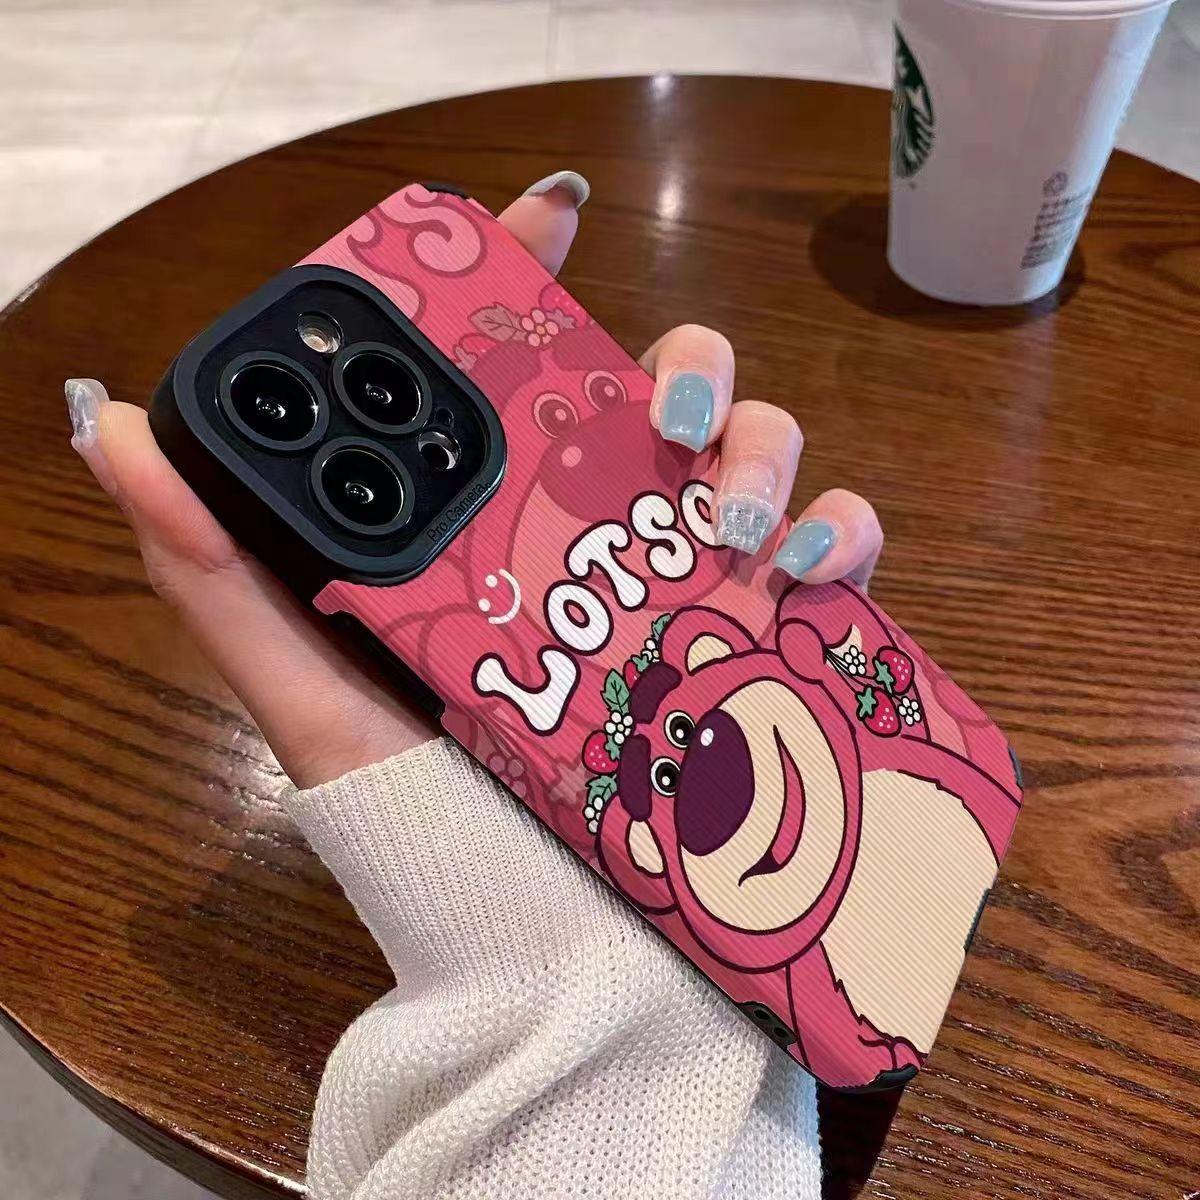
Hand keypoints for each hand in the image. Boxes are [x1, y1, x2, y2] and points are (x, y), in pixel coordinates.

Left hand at [66, 172, 881, 788]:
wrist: (559, 979)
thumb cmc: (434, 847)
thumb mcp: (318, 706)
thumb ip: (225, 576)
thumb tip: (123, 431)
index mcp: (499, 532)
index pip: (517, 369)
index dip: (531, 273)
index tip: (550, 214)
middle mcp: (602, 546)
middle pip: (663, 388)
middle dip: (686, 369)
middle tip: (665, 424)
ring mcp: (694, 593)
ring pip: (757, 452)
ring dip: (762, 452)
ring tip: (736, 528)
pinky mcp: (772, 648)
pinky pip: (835, 553)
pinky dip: (842, 533)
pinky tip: (812, 574)